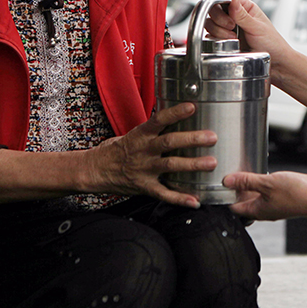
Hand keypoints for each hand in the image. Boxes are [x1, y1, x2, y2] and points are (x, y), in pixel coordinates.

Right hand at [85, 102, 216, 207]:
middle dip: (192, 139)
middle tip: (212, 137)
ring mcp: (144, 169)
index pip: (159, 120)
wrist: (95, 170)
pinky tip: (195, 201)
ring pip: (170, 165)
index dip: (175, 113)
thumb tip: (180, 117)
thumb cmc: (119, 149)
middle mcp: (144, 150)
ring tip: (211, 163)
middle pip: (169, 142)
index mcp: (141, 135)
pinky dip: (180, 198)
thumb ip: (155, 130)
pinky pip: (164, 194)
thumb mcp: (135, 134)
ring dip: (192, 164)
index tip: (192, 107)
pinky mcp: (144, 187)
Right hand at [205, 0, 292, 74]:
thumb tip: (233, 1)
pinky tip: (229, 45)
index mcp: (245, 7)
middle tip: (232, 27)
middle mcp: (235, 15)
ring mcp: (228, 28)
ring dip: (219, 31)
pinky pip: (210, 36)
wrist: (275, 63)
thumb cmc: (272, 43)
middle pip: (213, 8)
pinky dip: (216, 40)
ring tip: (233, 39)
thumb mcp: (258, 28)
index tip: (225, 14)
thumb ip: (243, 16)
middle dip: (219, 19)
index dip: (218, 1)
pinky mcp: (223, 40)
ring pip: (210, 23)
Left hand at [223, 170, 306, 220]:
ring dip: (249, 185)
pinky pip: (268, 190)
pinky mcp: (284, 196)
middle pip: (244, 202)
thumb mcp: (267, 183)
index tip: (217, 184)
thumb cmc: (297, 194)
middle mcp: (265, 210)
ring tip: (242, 170)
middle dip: (235, 190)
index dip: (224, 197)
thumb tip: (227, 181)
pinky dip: (262, 182)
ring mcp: (275, 203)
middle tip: (228, 174)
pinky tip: (262, 171)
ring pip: (256, 195)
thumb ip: (247, 181)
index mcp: (257, 211)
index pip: (233, 208)